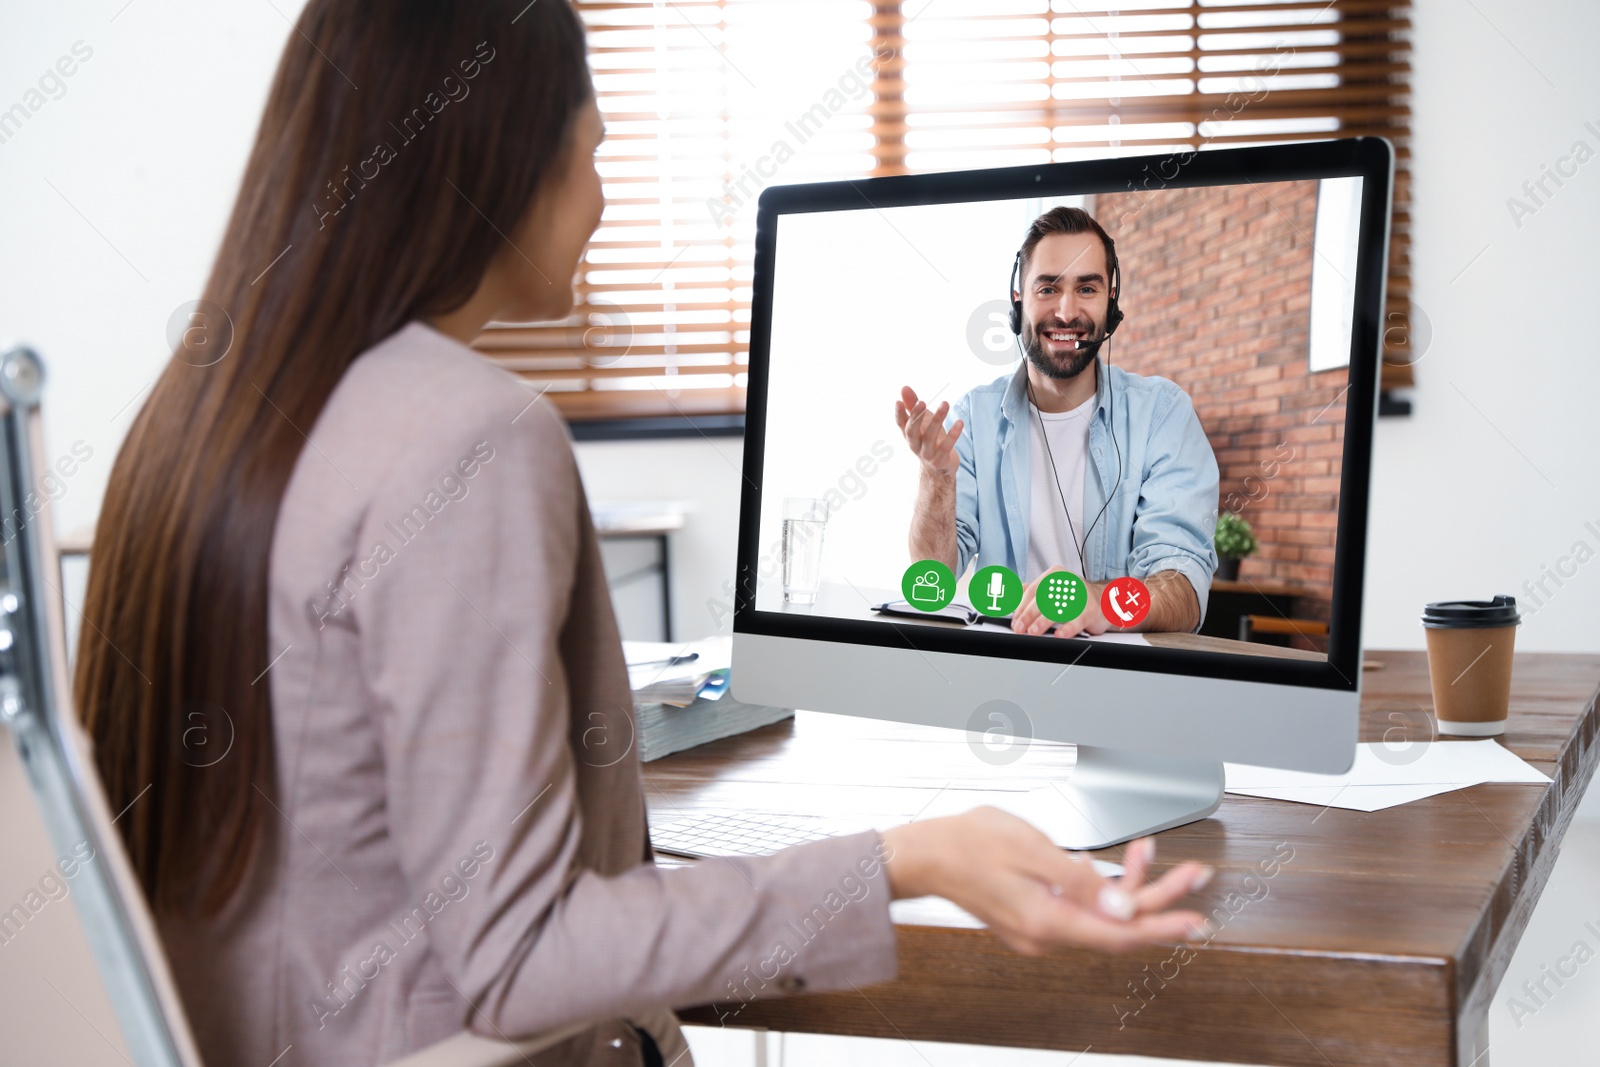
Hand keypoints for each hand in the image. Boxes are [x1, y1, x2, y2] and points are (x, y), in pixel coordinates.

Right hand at [881, 807, 1211, 954]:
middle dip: (1157, 897)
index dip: (1163, 925)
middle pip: (1117, 925)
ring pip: (1101, 915)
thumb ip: (1079, 879)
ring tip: (1150, 851)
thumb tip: (1123, 906)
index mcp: (1047, 921)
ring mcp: (1039, 929)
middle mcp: (1046, 934)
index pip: (1120, 933)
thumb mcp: (1029, 849)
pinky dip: (1100, 887)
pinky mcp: (1035, 917)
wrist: (924, 855)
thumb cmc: (966, 844)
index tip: (1195, 919)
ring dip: (1128, 886)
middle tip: (1191, 875)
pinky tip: (1109, 862)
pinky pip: (1080, 909)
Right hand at [894, 386, 962, 477]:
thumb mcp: (922, 422)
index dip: (899, 414)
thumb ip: (913, 406)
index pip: (901, 424)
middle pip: (912, 431)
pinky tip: (959, 422)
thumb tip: (904, 388)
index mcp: (909, 435)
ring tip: (945, 403)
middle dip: (916, 416)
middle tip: (922, 402)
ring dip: (937, 419)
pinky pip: (946, 446)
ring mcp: (927, 454)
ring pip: (930, 436)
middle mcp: (915, 445)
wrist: (939, 470)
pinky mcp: (940, 460)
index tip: (898, 402)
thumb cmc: (929, 440)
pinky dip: (953, 434)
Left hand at [1011, 571, 1110, 637]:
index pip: (1032, 591)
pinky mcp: (1090, 609)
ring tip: (1033, 632)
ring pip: (1057, 609)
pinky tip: (1059, 635)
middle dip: (1028, 616)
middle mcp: (1066, 582)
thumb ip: (1032, 591)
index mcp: (1053, 575)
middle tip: (1019, 628)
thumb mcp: (1053, 588)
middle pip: (1042, 599)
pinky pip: (1077, 620)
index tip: (1014, 622)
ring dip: (1043, 622)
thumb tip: (1010, 598)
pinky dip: (1067, 628)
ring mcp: (1079, 595)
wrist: (1105, 600)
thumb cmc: (1075, 596)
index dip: (1020, 608)